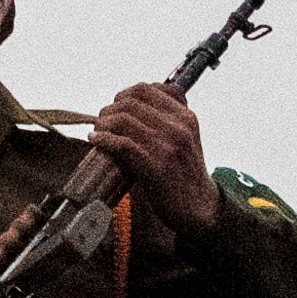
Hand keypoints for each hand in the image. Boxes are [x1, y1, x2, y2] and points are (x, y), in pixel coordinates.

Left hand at [88, 82, 215, 238]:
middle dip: (110, 110)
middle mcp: (178, 128)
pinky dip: (104, 140)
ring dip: (103, 124)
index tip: (115, 106)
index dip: (124, 95)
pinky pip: (123, 144)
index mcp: (185, 117)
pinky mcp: (156, 168)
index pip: (146, 89)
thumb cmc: (185, 175)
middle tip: (101, 122)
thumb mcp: (185, 139)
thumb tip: (131, 106)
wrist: (200, 208)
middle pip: (130, 103)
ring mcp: (168, 147)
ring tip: (98, 132)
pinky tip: (96, 141)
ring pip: (124, 120)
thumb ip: (166, 120)